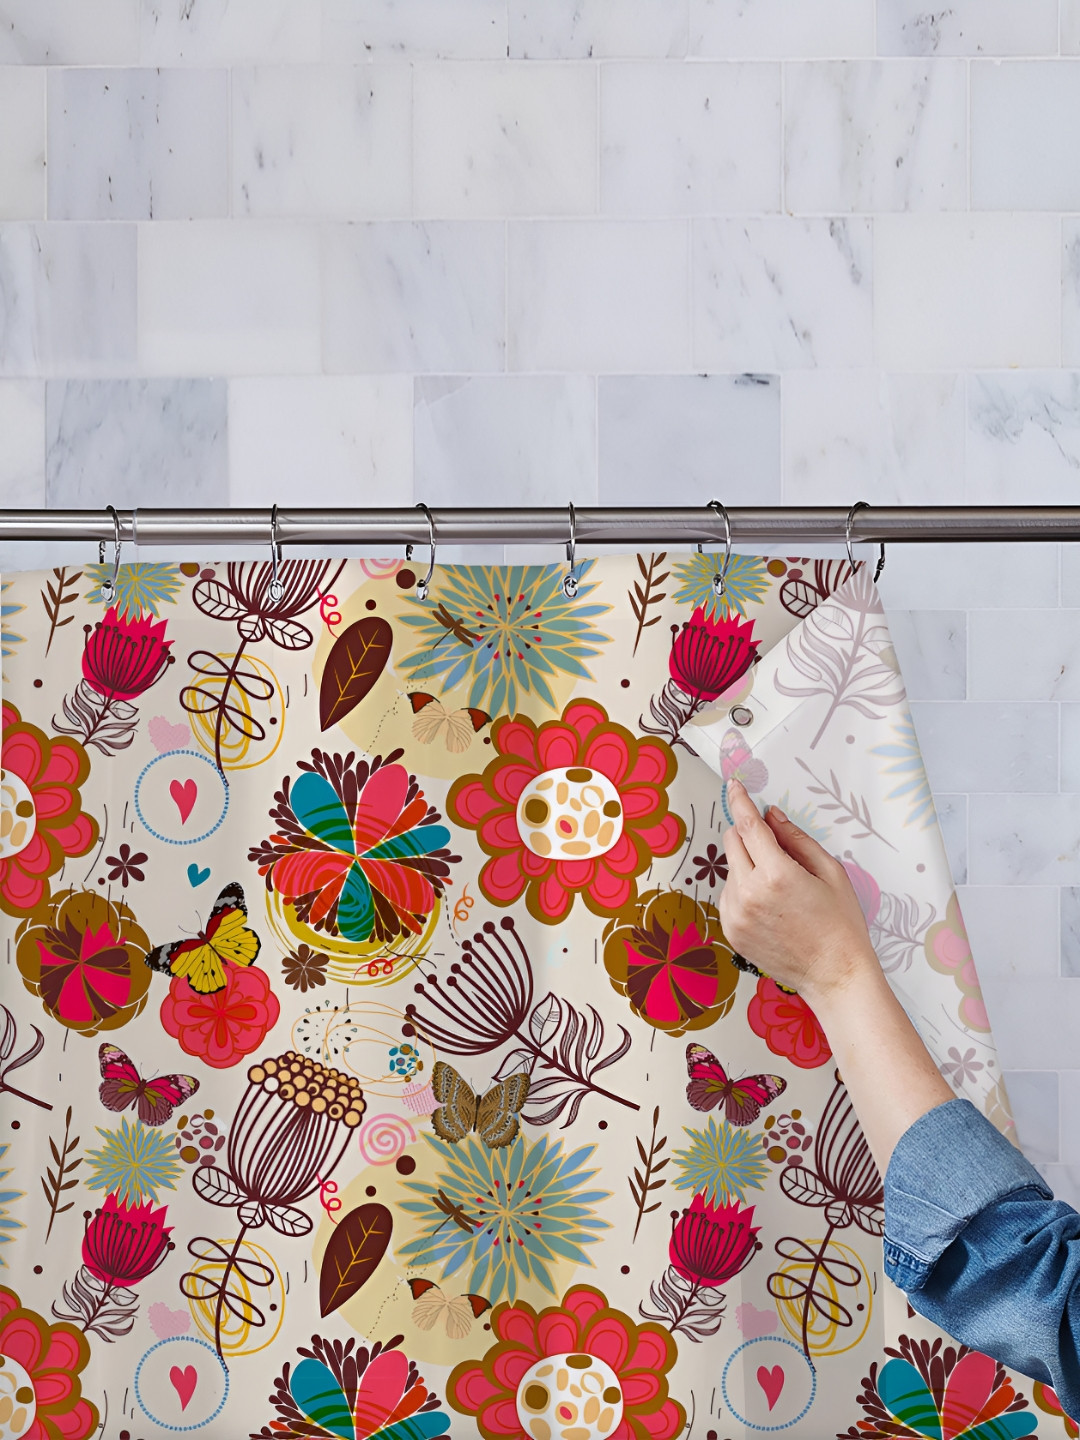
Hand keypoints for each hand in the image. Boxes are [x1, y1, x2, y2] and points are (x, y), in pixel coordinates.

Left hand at [718, 776, 877, 1002]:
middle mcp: (749, 893)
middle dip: (748, 835)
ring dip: (748, 865)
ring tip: (781, 889)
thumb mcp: (830, 872)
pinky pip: (729, 894)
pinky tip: (771, 906)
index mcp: (777, 875)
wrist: (834, 974)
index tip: (735, 787)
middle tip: (775, 847)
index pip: (748, 826)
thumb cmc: (840, 925)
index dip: (740, 802)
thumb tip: (772, 815)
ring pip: (731, 869)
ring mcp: (736, 914)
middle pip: (733, 843)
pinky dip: (744, 890)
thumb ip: (796, 839)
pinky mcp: (731, 931)